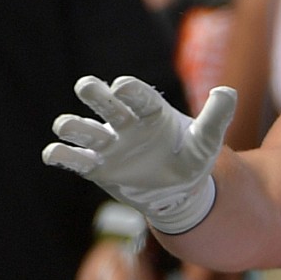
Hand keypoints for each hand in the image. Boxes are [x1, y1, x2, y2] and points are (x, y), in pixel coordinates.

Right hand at [45, 77, 234, 233]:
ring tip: (66, 126)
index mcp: (151, 112)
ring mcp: (110, 145)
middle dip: (96, 95)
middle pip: (106, 105)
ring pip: (86, 131)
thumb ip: (216, 118)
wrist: (178, 192)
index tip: (121, 86)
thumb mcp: (207, 142)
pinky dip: (62, 156)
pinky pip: (76, 160)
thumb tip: (227, 92)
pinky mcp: (97, 167)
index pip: (139, 96)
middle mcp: (126, 123)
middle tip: (87, 87)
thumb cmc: (191, 160)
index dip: (130, 90)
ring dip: (74, 126)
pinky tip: (53, 154)